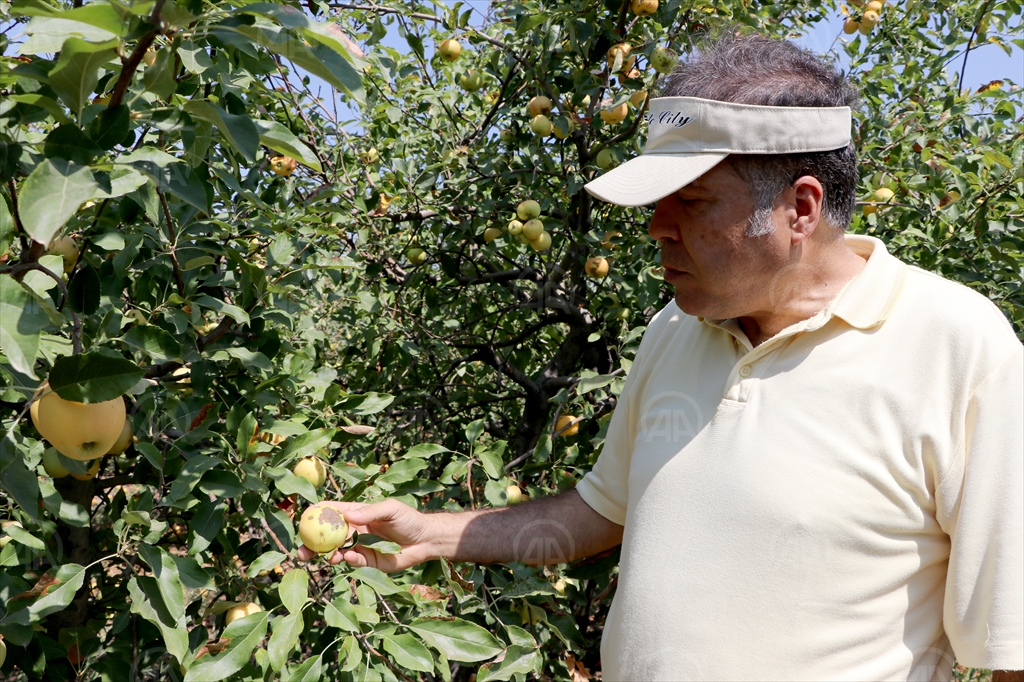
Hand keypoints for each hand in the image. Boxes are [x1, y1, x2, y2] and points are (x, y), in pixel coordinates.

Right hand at [295, 499, 436, 571]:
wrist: (426, 540)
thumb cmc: (408, 519)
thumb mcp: (391, 510)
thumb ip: (371, 512)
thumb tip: (348, 516)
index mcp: (356, 514)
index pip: (331, 513)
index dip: (316, 516)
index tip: (303, 521)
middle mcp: (354, 531)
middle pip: (328, 537)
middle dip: (313, 544)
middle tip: (302, 552)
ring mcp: (360, 547)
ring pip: (337, 552)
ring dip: (329, 555)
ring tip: (330, 557)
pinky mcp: (368, 562)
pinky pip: (354, 562)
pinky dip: (349, 560)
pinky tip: (350, 557)